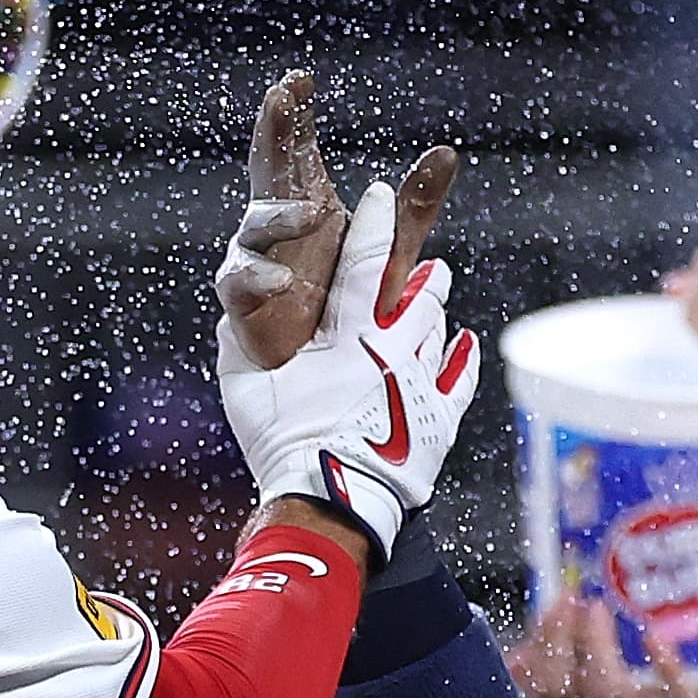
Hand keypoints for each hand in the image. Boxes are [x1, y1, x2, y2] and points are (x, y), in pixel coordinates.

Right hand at [214, 174, 480, 555]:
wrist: (330, 502)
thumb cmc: (284, 444)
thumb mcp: (244, 389)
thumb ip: (240, 342)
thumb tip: (233, 313)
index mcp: (350, 337)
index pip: (366, 264)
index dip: (374, 225)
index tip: (380, 195)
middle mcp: (395, 352)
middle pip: (417, 297)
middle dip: (423, 274)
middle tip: (430, 261)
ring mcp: (421, 386)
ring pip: (436, 332)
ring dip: (436, 309)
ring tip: (438, 288)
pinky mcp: (438, 423)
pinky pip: (457, 381)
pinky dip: (461, 360)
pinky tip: (464, 344)